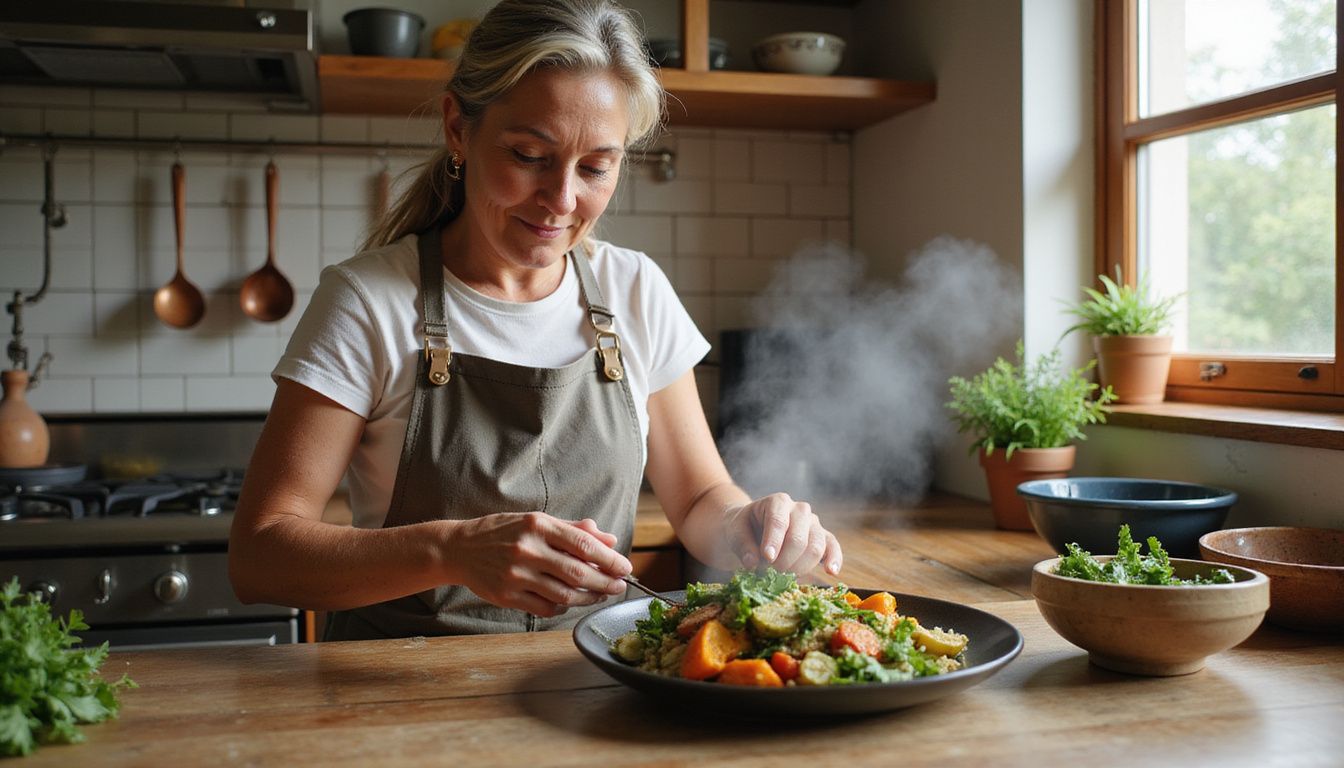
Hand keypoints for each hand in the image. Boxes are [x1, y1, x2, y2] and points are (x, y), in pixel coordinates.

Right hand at [451, 512, 630, 616]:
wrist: (459, 549)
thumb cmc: (503, 532)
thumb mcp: (536, 521)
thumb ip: (573, 530)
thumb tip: (609, 540)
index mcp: (537, 525)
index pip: (583, 544)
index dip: (609, 559)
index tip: (625, 567)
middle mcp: (527, 549)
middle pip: (578, 572)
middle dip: (605, 581)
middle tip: (619, 585)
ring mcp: (516, 575)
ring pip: (564, 594)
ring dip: (589, 598)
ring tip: (601, 594)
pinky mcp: (507, 596)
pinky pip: (545, 607)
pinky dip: (563, 606)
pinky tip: (572, 600)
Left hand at [725, 493, 842, 575]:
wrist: (754, 527)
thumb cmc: (744, 527)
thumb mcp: (735, 531)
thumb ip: (742, 545)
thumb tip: (752, 563)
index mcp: (778, 502)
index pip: (778, 522)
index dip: (774, 542)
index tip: (767, 558)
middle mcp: (800, 509)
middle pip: (799, 539)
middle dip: (784, 561)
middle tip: (770, 573)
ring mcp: (813, 523)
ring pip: (816, 547)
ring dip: (799, 567)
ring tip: (784, 575)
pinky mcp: (823, 537)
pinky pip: (832, 546)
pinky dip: (834, 559)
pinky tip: (831, 571)